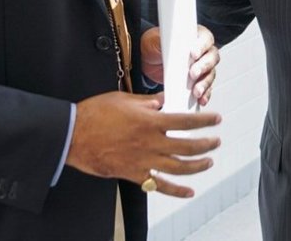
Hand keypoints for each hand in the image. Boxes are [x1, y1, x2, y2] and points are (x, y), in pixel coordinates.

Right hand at [66, 91, 220, 197]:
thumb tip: (161, 100)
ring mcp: (143, 161)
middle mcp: (151, 142)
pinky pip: (159, 185)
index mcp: (150, 121)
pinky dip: (176, 190)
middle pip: (187, 146)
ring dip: (197, 166)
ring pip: (179, 168)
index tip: (216, 120)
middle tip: (215, 141)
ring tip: (208, 162)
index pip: (185, 121)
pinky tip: (188, 191)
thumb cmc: (95, 113)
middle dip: (206, 144)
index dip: (204, 121)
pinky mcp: (134, 174)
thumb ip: (147, 102)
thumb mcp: (123, 99)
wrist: (74, 135)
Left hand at [139, 27, 219, 106]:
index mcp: (195, 36)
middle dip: (204, 67)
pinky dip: (204, 94)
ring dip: (204, 83)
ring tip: (196, 91)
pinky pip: (206, 88)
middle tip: (193, 73)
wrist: (147, 60)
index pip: (206, 39)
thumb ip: (166, 41)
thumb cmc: (155, 44)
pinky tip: (200, 99)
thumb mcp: (156, 39)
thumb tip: (174, 44)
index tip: (193, 54)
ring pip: (210, 74)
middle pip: (212, 58)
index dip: (202, 46)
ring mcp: (201, 67)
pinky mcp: (197, 81)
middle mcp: (202, 51)